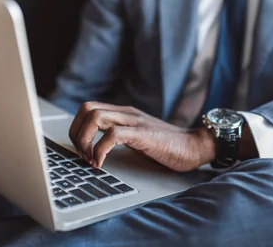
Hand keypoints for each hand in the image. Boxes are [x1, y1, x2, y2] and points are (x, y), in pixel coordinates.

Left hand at [69, 102, 215, 171]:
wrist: (196, 146)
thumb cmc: (168, 145)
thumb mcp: (137, 137)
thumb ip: (119, 135)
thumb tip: (93, 148)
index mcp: (124, 113)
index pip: (88, 108)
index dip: (77, 129)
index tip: (81, 151)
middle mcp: (126, 113)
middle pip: (86, 109)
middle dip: (76, 133)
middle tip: (82, 155)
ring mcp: (135, 122)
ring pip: (95, 116)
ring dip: (85, 140)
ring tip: (90, 159)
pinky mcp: (143, 134)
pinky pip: (112, 134)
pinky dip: (100, 150)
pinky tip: (101, 163)